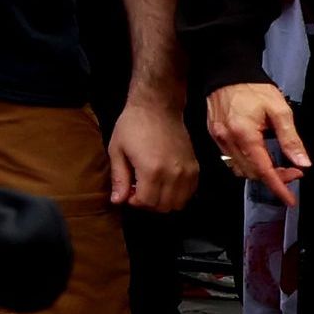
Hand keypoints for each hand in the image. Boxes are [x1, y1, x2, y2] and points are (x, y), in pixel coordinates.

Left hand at [107, 99, 197, 213]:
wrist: (158, 107)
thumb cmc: (133, 126)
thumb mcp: (117, 150)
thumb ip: (119, 178)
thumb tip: (117, 201)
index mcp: (152, 170)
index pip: (147, 202)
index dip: (135, 202)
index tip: (129, 191)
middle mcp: (173, 174)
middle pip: (164, 206)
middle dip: (148, 203)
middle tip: (139, 189)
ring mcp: (188, 171)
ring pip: (179, 203)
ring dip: (164, 201)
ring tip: (152, 186)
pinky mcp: (195, 167)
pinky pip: (190, 192)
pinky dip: (178, 194)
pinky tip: (166, 183)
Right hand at [205, 81, 307, 198]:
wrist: (226, 71)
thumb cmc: (254, 88)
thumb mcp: (280, 110)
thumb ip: (291, 139)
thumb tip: (303, 163)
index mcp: (245, 134)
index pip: (263, 170)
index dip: (278, 187)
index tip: (290, 200)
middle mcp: (228, 140)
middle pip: (252, 173)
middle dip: (274, 178)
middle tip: (293, 170)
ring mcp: (218, 139)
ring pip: (239, 169)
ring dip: (259, 173)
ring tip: (277, 165)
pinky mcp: (213, 135)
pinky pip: (230, 159)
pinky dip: (246, 164)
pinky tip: (258, 156)